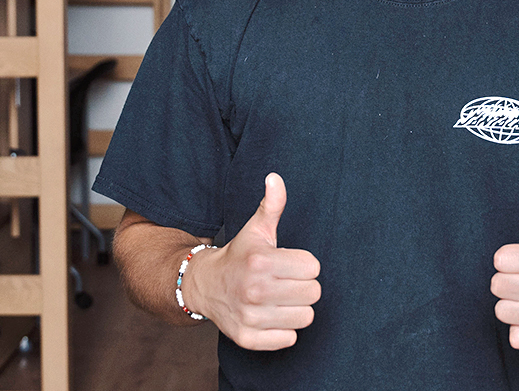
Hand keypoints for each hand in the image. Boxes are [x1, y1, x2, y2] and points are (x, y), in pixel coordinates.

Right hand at [181, 172, 320, 349]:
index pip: (314, 268)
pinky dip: (284, 331)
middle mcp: (254, 289)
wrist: (204, 285)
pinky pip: (290, 339)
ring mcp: (250, 316)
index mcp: (261, 260)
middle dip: (303, 287)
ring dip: (296, 309)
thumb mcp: (256, 229)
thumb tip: (275, 178)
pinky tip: (270, 316)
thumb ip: (272, 205)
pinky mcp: (248, 338)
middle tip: (285, 282)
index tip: (288, 264)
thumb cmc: (240, 255)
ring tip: (279, 299)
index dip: (303, 265)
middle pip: (313, 293)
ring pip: (305, 317)